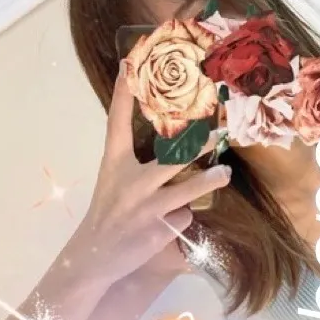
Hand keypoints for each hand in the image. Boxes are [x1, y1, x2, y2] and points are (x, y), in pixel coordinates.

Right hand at [72, 66, 230, 284]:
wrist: (94, 256)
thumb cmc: (109, 213)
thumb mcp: (113, 182)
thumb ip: (133, 163)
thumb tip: (168, 146)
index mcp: (114, 163)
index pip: (116, 121)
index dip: (122, 92)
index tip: (128, 64)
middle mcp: (130, 181)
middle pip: (171, 157)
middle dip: (198, 144)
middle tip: (218, 131)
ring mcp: (146, 207)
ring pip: (187, 189)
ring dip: (209, 181)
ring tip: (225, 174)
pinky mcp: (158, 230)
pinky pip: (184, 217)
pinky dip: (181, 219)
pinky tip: (169, 226)